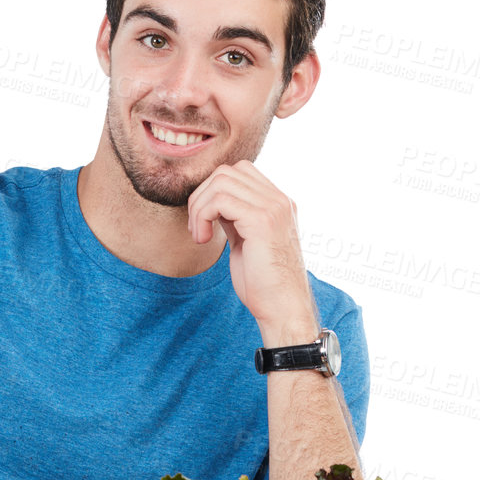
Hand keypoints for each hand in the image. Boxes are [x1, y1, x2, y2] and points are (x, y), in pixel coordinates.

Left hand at [185, 161, 317, 344]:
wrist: (282, 308)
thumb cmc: (263, 283)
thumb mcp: (247, 241)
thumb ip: (235, 217)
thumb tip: (212, 201)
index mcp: (278, 203)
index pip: (238, 172)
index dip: (212, 191)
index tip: (204, 222)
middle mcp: (279, 200)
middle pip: (226, 171)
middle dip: (201, 196)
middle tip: (196, 228)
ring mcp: (273, 207)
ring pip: (220, 181)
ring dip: (199, 207)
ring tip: (199, 235)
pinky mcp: (262, 220)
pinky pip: (220, 199)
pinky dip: (202, 216)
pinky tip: (203, 240)